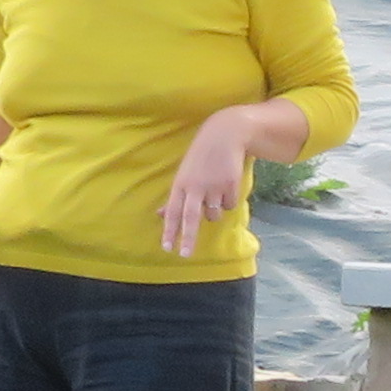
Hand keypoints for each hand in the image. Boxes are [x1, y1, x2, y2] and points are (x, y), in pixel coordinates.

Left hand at [158, 112, 260, 253]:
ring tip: (214, 194)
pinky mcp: (231, 185)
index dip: (169, 230)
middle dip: (188, 238)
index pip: (173, 211)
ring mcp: (214, 186)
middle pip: (191, 217)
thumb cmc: (199, 158)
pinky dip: (228, 200)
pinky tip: (226, 185)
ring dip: (214, 211)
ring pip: (213, 215)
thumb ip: (174, 198)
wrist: (224, 135)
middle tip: (184, 255)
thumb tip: (159, 215)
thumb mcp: (183, 175)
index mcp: (181, 184)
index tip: (166, 247)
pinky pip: (229, 205)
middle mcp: (196, 187)